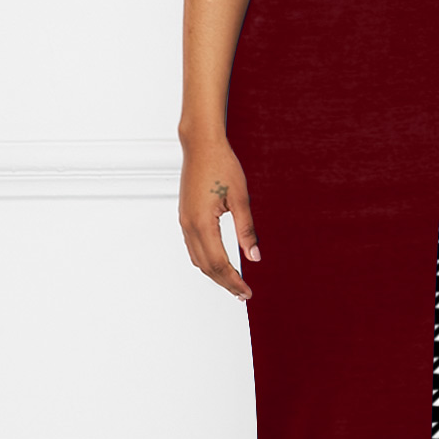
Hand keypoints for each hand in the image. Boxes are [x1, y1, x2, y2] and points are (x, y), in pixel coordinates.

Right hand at [178, 134, 259, 299]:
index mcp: (202, 223)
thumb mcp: (241, 198)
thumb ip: (246, 230)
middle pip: (206, 267)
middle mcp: (189, 226)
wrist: (201, 145)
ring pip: (198, 259)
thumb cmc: (222, 165)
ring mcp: (184, 221)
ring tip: (234, 283)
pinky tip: (219, 263)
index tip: (247, 292)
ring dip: (215, 274)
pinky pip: (193, 247)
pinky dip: (206, 261)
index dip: (234, 281)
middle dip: (225, 283)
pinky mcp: (185, 216)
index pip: (219, 264)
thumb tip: (254, 257)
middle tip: (243, 294)